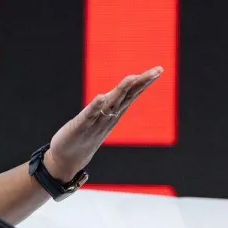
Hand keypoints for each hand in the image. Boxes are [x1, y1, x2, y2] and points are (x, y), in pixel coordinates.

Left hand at [45, 66, 162, 181]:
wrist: (68, 158)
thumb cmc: (84, 135)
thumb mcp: (101, 117)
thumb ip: (111, 105)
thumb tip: (122, 90)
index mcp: (115, 112)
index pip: (133, 94)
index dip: (145, 81)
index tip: (159, 69)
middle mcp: (109, 116)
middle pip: (128, 96)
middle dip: (142, 83)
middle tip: (157, 71)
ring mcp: (96, 122)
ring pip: (112, 104)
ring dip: (122, 90)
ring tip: (133, 77)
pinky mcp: (81, 126)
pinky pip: (90, 115)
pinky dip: (96, 106)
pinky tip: (101, 97)